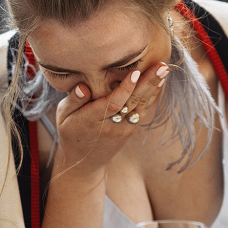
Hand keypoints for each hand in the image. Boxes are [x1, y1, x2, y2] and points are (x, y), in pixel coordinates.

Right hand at [53, 62, 170, 176]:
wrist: (84, 162)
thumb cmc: (70, 132)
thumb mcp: (62, 116)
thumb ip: (72, 100)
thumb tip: (83, 87)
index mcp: (91, 120)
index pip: (112, 104)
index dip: (125, 89)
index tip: (135, 72)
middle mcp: (110, 125)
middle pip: (132, 103)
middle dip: (147, 83)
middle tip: (161, 66)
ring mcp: (123, 129)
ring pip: (140, 106)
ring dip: (154, 87)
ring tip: (164, 68)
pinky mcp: (130, 129)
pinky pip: (142, 110)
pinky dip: (151, 95)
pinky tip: (159, 81)